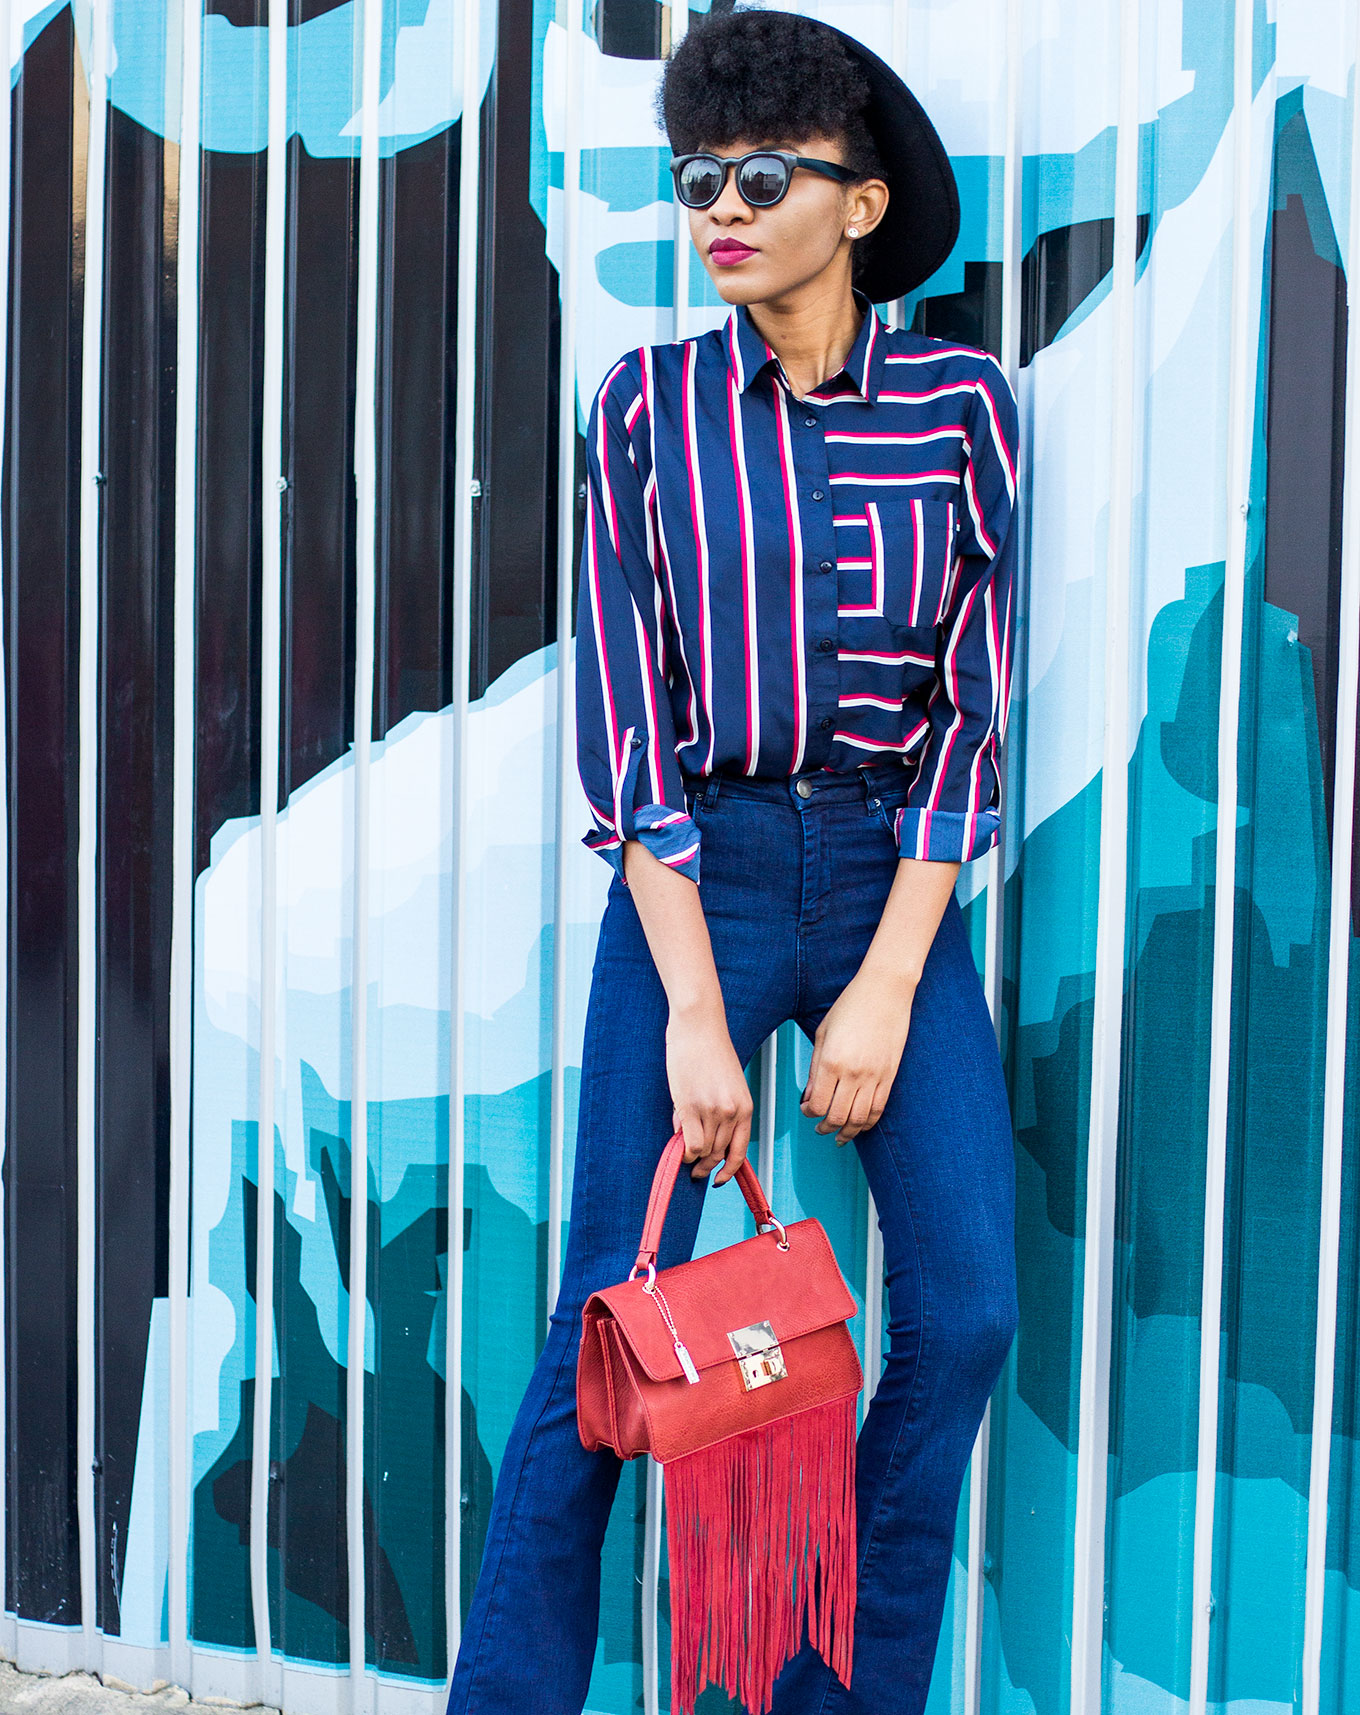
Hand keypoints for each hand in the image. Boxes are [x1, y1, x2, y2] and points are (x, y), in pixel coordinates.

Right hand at [666, 1009, 753, 1183]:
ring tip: (684, 1151)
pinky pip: (689, 1143)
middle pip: (718, 1153)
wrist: (699, 1025)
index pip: (739, 1151)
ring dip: (692, 1156)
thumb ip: (718, 1112)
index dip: (729, 1170)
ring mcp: (712, 1110)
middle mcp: (732, 1112)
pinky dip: (683, 1150)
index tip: (719, 1179)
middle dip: (706, 1166)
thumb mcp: (725, 1084)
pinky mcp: (690, 1107)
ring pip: (703, 1150)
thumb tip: (698, 1141)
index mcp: (745, 1107)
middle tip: (695, 1171)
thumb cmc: (710, 1050)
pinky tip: (678, 1145)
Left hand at [800, 969, 913, 1144]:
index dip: (810, 1113)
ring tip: (839, 1135)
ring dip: (847, 1132)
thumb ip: (816, 1068)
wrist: (885, 991)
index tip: (807, 1110)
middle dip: (826, 1127)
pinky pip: (879, 1107)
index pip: (818, 1104)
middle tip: (820, 1128)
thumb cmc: (852, 1005)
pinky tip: (860, 1124)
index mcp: (831, 1061)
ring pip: (859, 1118)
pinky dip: (868, 1121)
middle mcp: (853, 1072)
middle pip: (837, 1116)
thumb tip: (810, 1096)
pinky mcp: (890, 1074)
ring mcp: (874, 1075)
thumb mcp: (823, 1033)